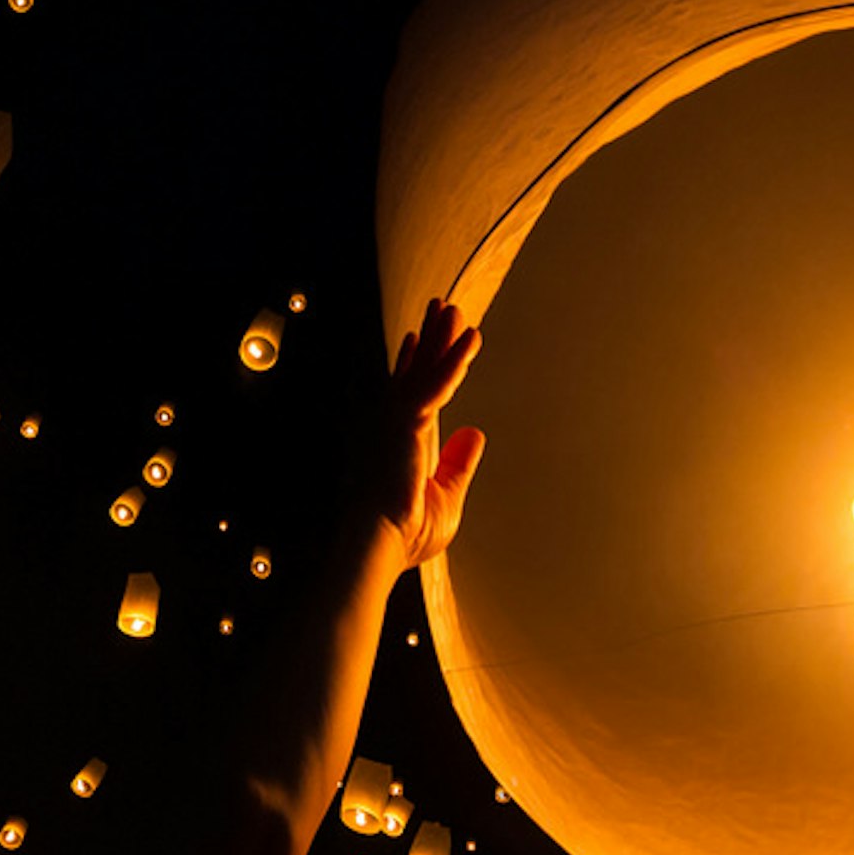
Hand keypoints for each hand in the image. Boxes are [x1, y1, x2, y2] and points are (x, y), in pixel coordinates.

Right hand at [374, 299, 486, 574]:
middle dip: (429, 338)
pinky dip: (454, 360)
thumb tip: (474, 431)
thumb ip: (459, 462)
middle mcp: (394, 424)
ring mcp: (395, 420)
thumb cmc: (404, 533)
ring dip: (442, 337)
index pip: (409, 394)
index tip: (418, 339)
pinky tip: (470, 339)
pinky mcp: (405, 423)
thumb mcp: (447, 495)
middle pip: (415, 371)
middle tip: (441, 306)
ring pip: (425, 369)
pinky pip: (436, 384)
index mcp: (402, 442)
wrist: (379, 548)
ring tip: (456, 309)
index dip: (417, 365)